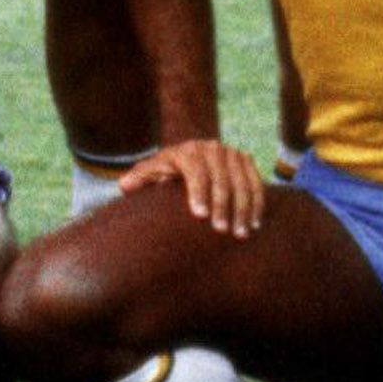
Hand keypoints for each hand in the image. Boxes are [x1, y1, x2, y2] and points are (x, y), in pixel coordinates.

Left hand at [122, 139, 263, 237]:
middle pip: (221, 179)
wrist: (191, 154)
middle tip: (221, 231)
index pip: (196, 171)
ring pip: (241, 182)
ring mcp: (231, 153)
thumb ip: (140, 178)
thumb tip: (125, 186)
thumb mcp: (152, 171)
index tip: (200, 215)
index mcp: (188, 151)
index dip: (198, 192)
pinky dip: (257, 203)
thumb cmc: (167, 171)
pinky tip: (255, 223)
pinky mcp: (246, 160)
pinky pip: (256, 183)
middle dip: (222, 206)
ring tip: (241, 233)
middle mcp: (212, 148)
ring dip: (243, 209)